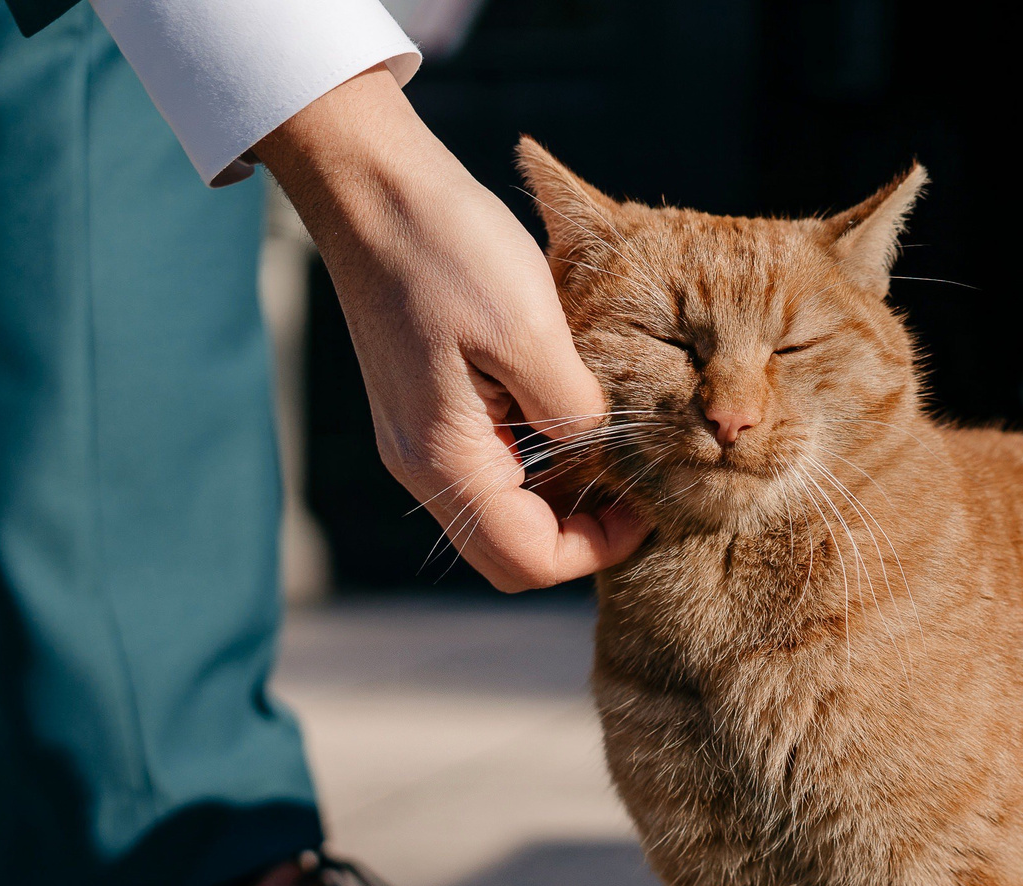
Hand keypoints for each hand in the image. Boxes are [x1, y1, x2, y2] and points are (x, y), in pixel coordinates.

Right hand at [255, 71, 647, 590]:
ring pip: (503, 511)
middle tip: (639, 487)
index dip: (599, 548)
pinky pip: (490, 466)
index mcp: (446, 460)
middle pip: (512, 551)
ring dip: (562, 499)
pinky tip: (573, 417)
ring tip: (618, 451)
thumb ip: (572, 413)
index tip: (649, 503)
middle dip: (582, 535)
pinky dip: (539, 462)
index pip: (528, 561)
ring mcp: (420, 438)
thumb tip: (596, 453)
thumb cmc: (449, 249)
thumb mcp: (531, 332)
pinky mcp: (427, 408)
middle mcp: (423, 465)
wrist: (373, 186)